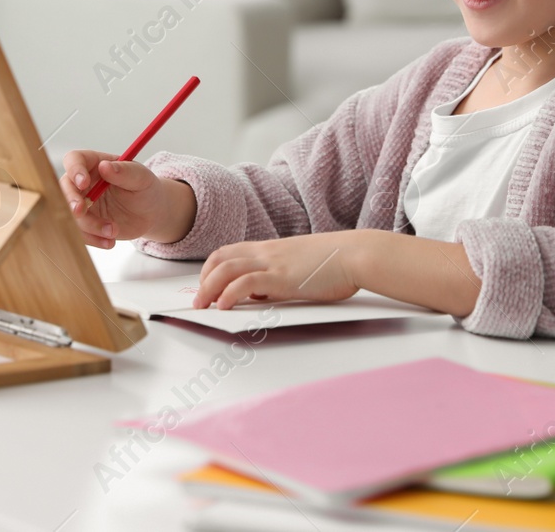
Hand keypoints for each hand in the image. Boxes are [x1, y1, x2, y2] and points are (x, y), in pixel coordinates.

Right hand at [59, 150, 185, 248]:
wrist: (151, 213)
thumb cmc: (145, 189)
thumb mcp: (141, 178)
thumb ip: (124, 172)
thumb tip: (105, 166)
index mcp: (95, 163)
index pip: (74, 160)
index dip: (74, 170)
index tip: (84, 183)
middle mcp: (84, 183)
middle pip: (65, 188)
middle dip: (70, 200)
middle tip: (81, 211)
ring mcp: (82, 204)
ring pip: (71, 214)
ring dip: (89, 225)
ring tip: (113, 231)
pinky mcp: (85, 224)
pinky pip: (79, 233)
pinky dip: (93, 239)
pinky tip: (110, 242)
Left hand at [192, 232, 363, 308]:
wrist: (356, 255)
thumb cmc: (336, 263)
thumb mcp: (299, 267)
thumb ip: (278, 276)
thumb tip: (262, 294)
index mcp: (270, 248)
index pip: (230, 252)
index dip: (212, 268)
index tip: (206, 285)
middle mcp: (266, 252)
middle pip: (221, 258)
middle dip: (204, 279)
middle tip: (198, 300)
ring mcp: (273, 263)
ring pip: (226, 269)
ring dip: (208, 288)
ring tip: (202, 306)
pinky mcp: (281, 278)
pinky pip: (245, 283)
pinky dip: (229, 293)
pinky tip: (224, 306)